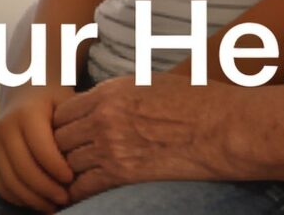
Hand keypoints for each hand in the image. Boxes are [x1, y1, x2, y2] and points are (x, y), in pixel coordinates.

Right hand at [0, 85, 74, 211]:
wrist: (24, 87)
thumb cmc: (53, 98)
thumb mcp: (67, 102)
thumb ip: (74, 126)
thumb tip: (85, 157)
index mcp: (26, 113)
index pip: (41, 150)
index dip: (57, 169)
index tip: (72, 179)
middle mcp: (4, 127)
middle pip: (23, 169)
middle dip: (46, 189)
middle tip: (66, 198)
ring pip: (9, 181)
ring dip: (32, 199)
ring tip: (53, 205)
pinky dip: (16, 197)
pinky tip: (36, 200)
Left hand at [49, 79, 216, 200]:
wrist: (225, 127)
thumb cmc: (199, 102)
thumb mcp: (152, 84)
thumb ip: (123, 94)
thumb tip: (111, 101)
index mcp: (110, 91)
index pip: (64, 111)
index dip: (60, 127)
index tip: (65, 139)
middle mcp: (104, 116)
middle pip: (59, 137)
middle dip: (58, 151)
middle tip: (58, 164)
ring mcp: (111, 144)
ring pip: (68, 162)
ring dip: (66, 173)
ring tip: (62, 184)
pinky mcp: (124, 172)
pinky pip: (84, 186)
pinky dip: (76, 194)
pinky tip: (73, 199)